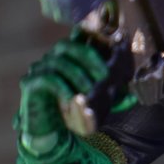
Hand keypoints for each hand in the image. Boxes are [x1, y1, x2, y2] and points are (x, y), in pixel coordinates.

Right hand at [17, 35, 108, 160]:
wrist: (52, 131)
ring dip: (78, 75)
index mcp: (70, 58)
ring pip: (58, 62)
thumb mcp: (99, 104)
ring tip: (90, 90)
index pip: (77, 38)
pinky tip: (74, 98)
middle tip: (105, 75)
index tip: (108, 40)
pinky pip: (48, 78)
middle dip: (88, 56)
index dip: (89, 33)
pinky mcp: (30, 83)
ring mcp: (40, 69)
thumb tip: (133, 98)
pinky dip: (63, 87)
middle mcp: (52, 59)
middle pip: (67, 45)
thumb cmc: (75, 111)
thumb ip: (114, 99)